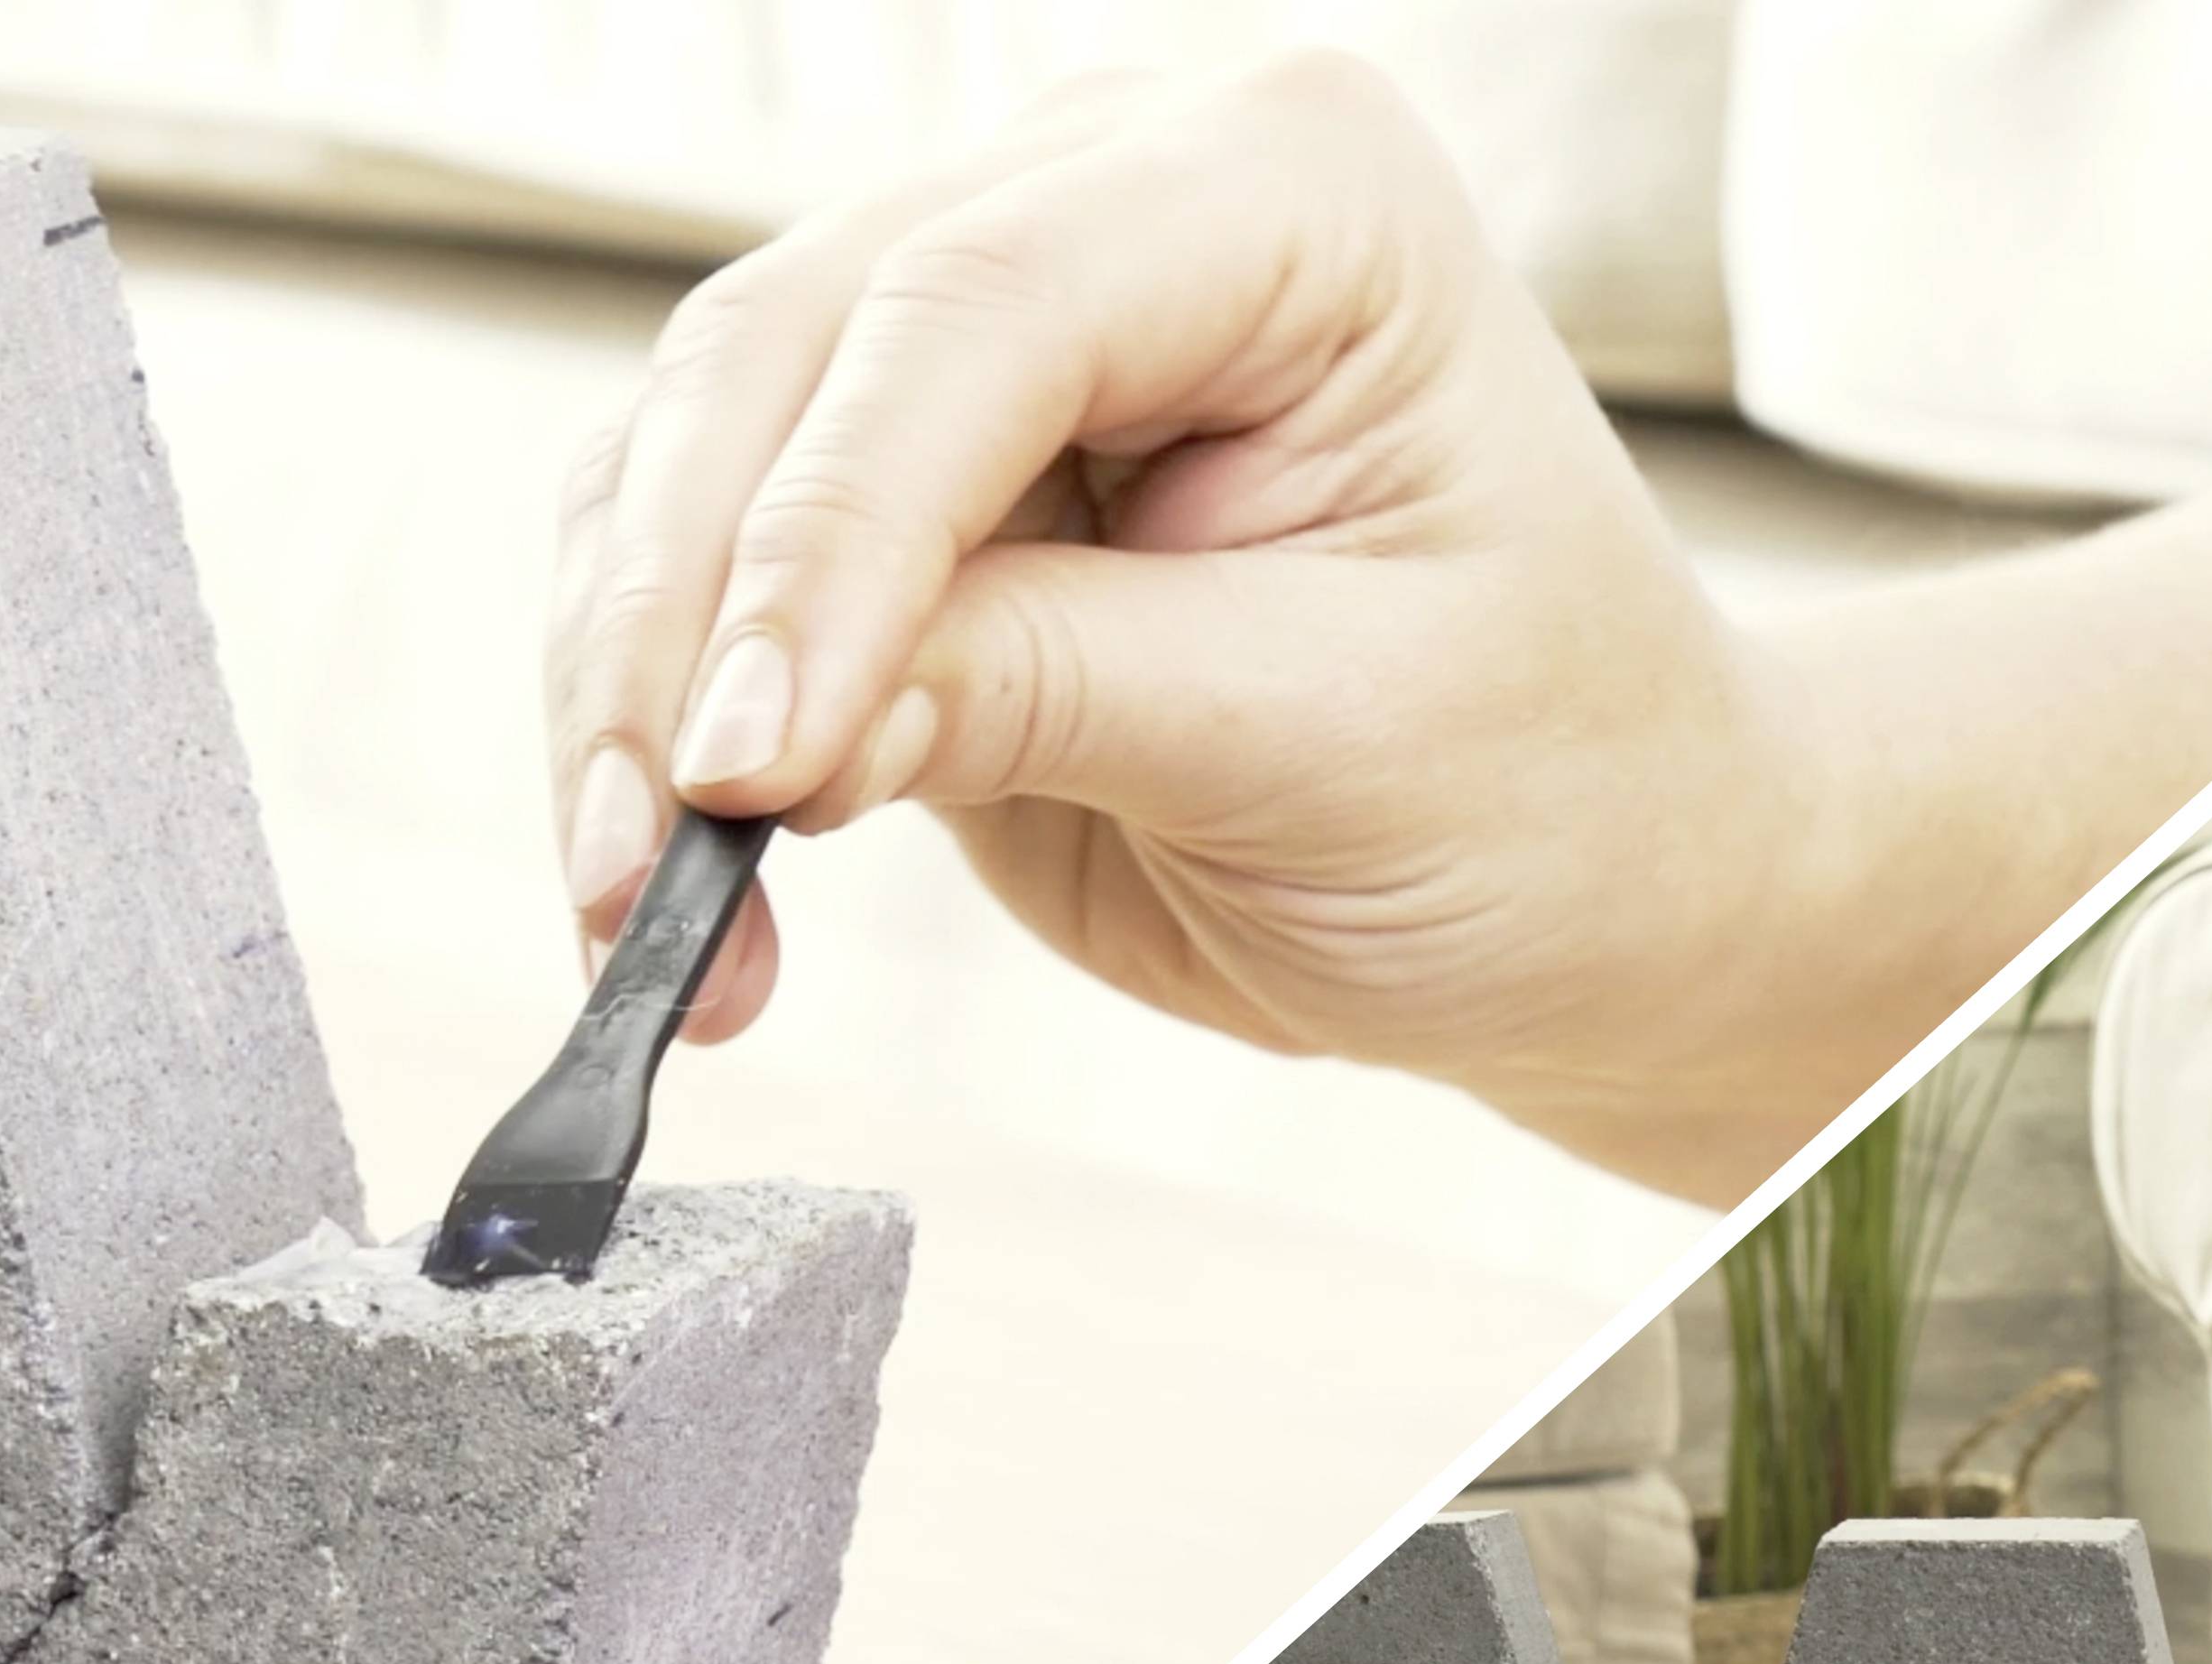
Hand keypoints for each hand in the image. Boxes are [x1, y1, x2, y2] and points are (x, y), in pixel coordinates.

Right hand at [547, 54, 1820, 1199]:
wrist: (1580, 875)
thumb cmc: (1545, 787)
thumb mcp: (1333, 740)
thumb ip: (1059, 693)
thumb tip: (777, 735)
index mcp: (1284, 195)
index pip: (975, 317)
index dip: (824, 545)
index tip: (745, 770)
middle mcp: (1109, 219)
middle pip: (781, 363)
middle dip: (678, 634)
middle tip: (640, 872)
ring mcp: (987, 361)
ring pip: (693, 465)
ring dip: (631, 702)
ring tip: (644, 921)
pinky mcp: (909, 518)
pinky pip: (711, 586)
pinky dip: (659, 736)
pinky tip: (680, 892)